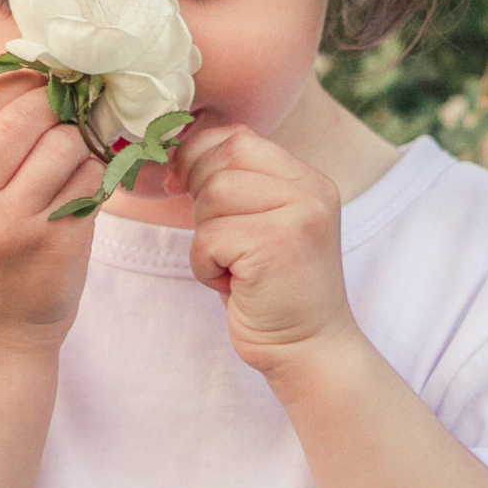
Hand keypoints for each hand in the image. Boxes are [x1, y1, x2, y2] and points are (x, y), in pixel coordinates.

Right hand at [0, 71, 104, 355]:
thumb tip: (32, 77)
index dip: (21, 82)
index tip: (45, 81)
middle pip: (26, 116)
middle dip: (57, 106)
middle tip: (74, 110)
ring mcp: (14, 223)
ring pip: (66, 144)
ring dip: (82, 143)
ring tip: (77, 159)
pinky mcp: (57, 242)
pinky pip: (92, 181)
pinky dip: (98, 175)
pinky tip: (88, 188)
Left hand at [176, 124, 358, 378]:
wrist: (310, 350)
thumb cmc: (273, 292)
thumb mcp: (266, 226)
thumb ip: (240, 187)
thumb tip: (176, 153)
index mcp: (308, 180)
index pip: (239, 138)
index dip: (198, 156)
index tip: (181, 186)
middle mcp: (311, 190)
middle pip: (223, 158)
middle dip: (199, 195)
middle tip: (216, 241)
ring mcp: (299, 214)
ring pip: (214, 194)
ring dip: (204, 236)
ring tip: (229, 266)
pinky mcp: (277, 244)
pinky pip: (209, 236)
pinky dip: (204, 265)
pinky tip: (230, 285)